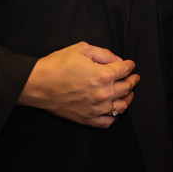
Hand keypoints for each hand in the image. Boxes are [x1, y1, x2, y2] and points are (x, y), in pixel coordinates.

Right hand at [19, 41, 138, 127]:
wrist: (37, 84)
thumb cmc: (57, 65)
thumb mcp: (81, 49)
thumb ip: (104, 54)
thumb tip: (117, 60)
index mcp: (103, 75)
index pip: (124, 70)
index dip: (129, 66)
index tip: (130, 65)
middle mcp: (103, 94)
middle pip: (126, 88)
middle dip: (132, 81)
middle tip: (134, 78)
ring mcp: (96, 108)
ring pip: (121, 107)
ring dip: (128, 99)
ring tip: (129, 94)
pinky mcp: (87, 119)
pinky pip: (107, 122)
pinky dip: (114, 116)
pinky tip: (114, 110)